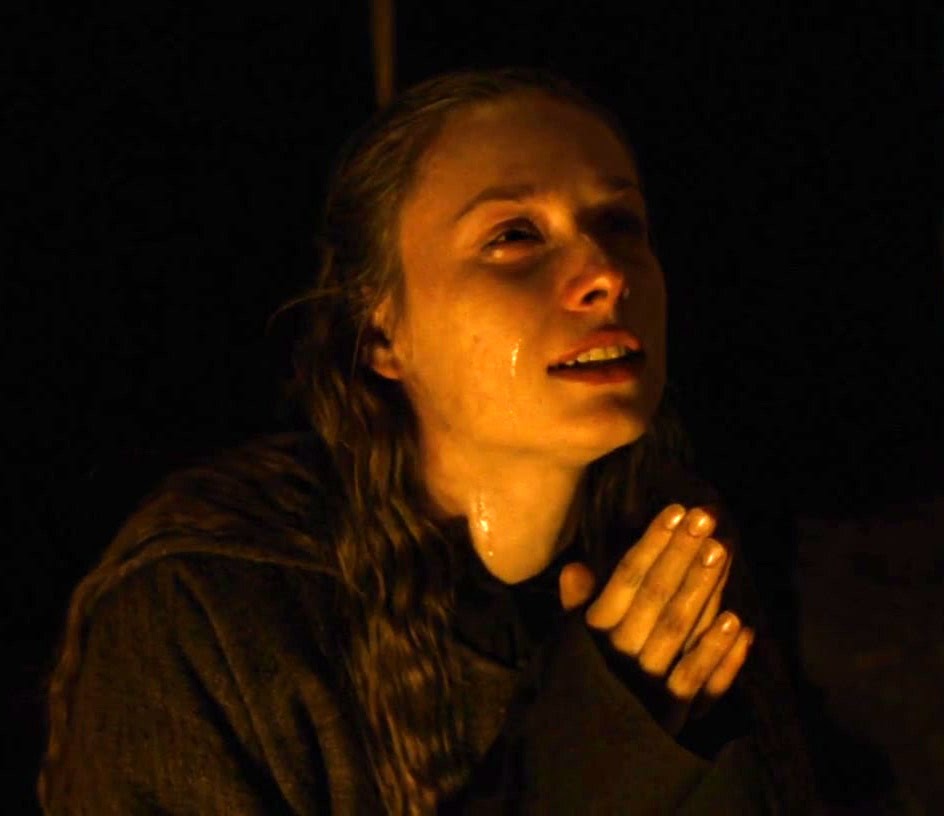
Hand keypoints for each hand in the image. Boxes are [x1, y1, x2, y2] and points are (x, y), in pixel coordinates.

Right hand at [558, 505, 753, 734]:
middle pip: (656, 597)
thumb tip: (574, 566)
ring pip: (679, 630)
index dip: (652, 544)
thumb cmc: (578, 688)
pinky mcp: (673, 715)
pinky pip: (700, 682)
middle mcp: (621, 656)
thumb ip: (576, 609)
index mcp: (593, 635)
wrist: (579, 760)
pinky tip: (740, 624)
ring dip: (703, 591)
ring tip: (722, 553)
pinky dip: (720, 654)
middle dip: (681, 555)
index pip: (625, 580)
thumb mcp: (567, 647)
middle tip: (706, 519)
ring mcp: (649, 685)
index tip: (675, 512)